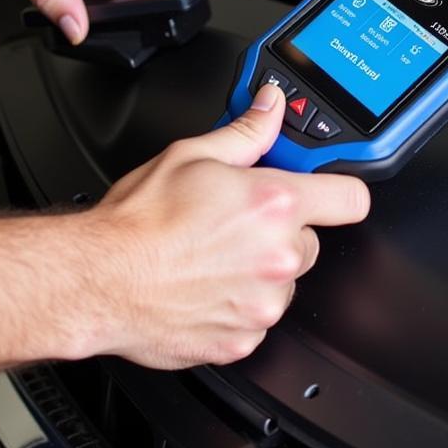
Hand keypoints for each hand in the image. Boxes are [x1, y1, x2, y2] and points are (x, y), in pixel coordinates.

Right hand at [83, 84, 369, 368]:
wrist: (95, 280)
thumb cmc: (138, 221)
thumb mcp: (193, 154)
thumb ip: (248, 132)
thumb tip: (271, 107)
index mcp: (275, 204)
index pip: (351, 199)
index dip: (339, 191)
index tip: (327, 191)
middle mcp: (278, 256)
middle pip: (310, 241)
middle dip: (283, 231)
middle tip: (240, 223)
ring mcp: (262, 304)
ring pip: (284, 282)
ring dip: (262, 271)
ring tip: (214, 256)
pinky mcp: (242, 340)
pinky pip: (258, 319)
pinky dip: (239, 307)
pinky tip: (205, 287)